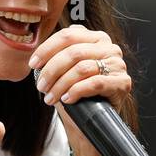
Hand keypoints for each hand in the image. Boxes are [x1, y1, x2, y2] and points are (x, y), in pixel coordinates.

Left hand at [29, 25, 131, 155]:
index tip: (33, 64)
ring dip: (60, 85)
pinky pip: (95, 83)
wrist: (93, 120)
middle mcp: (109, 47)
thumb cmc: (78, 94)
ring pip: (82, 68)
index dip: (47, 49)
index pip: (68, 35)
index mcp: (95, 38)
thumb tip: (37, 58)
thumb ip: (56, 57)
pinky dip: (76, 91)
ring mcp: (118, 64)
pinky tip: (67, 99)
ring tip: (50, 97)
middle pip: (73, 52)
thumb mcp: (65, 71)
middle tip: (41, 86)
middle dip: (52, 71)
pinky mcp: (122, 83)